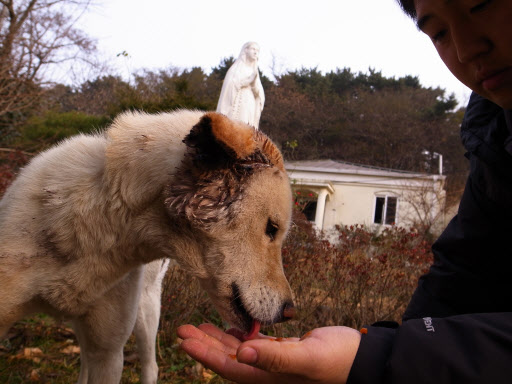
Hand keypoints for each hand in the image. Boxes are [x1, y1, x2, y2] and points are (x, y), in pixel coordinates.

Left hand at [177, 323, 360, 383]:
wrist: (362, 359)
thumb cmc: (339, 362)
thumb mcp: (308, 358)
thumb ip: (276, 358)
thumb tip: (241, 354)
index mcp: (269, 378)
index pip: (229, 366)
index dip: (204, 353)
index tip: (184, 339)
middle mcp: (269, 373)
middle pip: (228, 359)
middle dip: (204, 345)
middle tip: (182, 330)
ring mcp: (276, 364)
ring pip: (240, 351)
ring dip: (219, 339)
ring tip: (199, 327)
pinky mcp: (285, 352)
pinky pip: (256, 345)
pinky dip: (241, 336)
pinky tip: (234, 327)